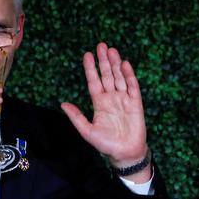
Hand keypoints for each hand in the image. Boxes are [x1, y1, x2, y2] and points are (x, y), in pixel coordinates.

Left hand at [60, 43, 149, 178]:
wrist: (125, 153)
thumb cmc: (106, 144)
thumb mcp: (87, 131)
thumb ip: (76, 117)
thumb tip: (62, 104)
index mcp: (99, 103)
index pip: (94, 82)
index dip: (90, 69)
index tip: (87, 55)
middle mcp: (111, 98)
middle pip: (107, 75)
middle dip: (103, 61)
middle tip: (101, 45)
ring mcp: (124, 99)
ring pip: (119, 77)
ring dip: (115, 64)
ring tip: (111, 50)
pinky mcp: (136, 103)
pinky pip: (132, 86)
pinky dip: (129, 75)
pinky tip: (125, 64)